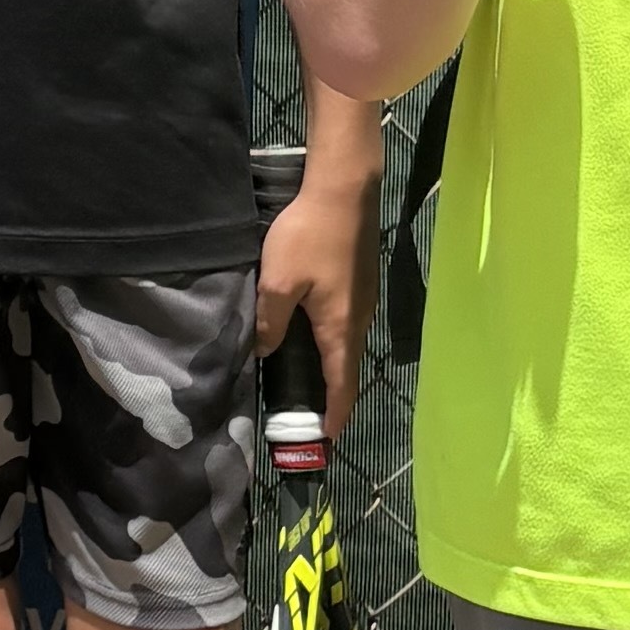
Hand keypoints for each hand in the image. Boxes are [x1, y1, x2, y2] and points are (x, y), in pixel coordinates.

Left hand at [252, 174, 376, 447]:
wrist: (343, 189)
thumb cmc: (310, 236)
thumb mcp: (278, 282)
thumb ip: (271, 321)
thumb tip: (266, 351)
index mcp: (340, 328)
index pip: (341, 385)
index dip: (334, 416)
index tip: (325, 440)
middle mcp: (359, 321)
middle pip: (347, 370)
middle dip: (331, 399)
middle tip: (308, 420)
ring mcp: (363, 301)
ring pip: (347, 347)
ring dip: (331, 372)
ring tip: (308, 387)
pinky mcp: (359, 284)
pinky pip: (346, 327)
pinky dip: (332, 346)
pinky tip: (312, 341)